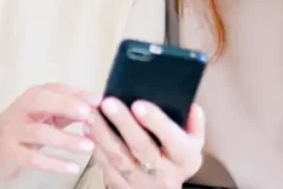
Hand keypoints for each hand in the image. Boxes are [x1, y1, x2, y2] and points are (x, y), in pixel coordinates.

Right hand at [0, 83, 95, 185]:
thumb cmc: (21, 128)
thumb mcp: (43, 114)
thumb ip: (67, 110)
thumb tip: (96, 108)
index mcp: (33, 96)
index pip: (57, 89)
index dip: (79, 93)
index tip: (99, 100)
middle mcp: (22, 110)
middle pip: (44, 102)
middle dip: (68, 107)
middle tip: (90, 116)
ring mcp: (14, 131)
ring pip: (41, 133)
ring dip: (66, 140)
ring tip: (89, 147)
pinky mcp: (10, 153)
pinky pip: (34, 158)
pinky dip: (54, 163)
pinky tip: (72, 167)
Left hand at [89, 98, 204, 188]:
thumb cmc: (177, 158)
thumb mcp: (193, 142)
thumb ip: (194, 123)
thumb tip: (191, 106)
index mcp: (185, 158)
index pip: (172, 139)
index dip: (156, 122)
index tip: (139, 104)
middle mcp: (164, 173)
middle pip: (142, 148)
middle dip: (124, 124)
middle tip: (108, 102)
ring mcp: (142, 183)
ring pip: (120, 160)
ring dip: (103, 135)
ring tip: (92, 113)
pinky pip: (107, 169)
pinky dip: (96, 148)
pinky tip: (88, 130)